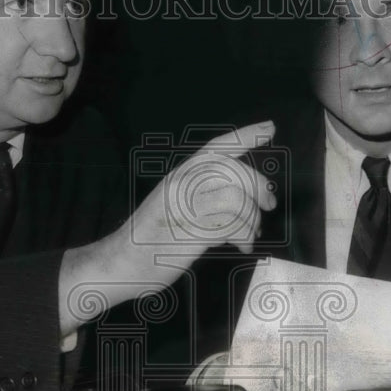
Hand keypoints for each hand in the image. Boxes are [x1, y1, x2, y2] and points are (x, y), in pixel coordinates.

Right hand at [128, 121, 277, 264]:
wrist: (121, 262)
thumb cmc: (151, 237)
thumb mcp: (173, 203)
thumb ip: (202, 192)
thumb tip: (244, 192)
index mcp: (179, 176)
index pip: (216, 147)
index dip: (245, 136)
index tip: (269, 128)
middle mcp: (181, 186)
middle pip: (232, 170)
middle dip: (259, 186)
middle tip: (269, 205)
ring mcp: (184, 209)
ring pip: (236, 198)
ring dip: (252, 218)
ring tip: (250, 234)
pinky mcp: (189, 234)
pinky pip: (230, 227)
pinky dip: (244, 237)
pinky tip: (241, 246)